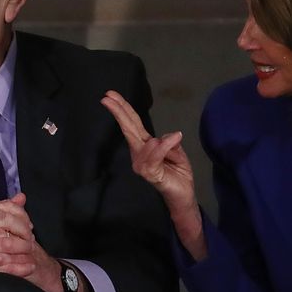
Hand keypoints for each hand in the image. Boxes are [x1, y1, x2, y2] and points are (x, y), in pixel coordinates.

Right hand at [101, 90, 205, 259]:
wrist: (183, 196)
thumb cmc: (178, 174)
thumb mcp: (177, 151)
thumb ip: (169, 142)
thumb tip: (166, 137)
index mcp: (145, 145)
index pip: (133, 124)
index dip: (123, 109)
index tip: (110, 95)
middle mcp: (139, 154)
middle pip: (129, 129)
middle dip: (119, 112)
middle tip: (107, 96)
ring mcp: (142, 164)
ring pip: (146, 144)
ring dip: (160, 143)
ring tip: (174, 144)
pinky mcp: (150, 174)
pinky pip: (155, 156)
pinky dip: (164, 147)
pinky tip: (174, 138)